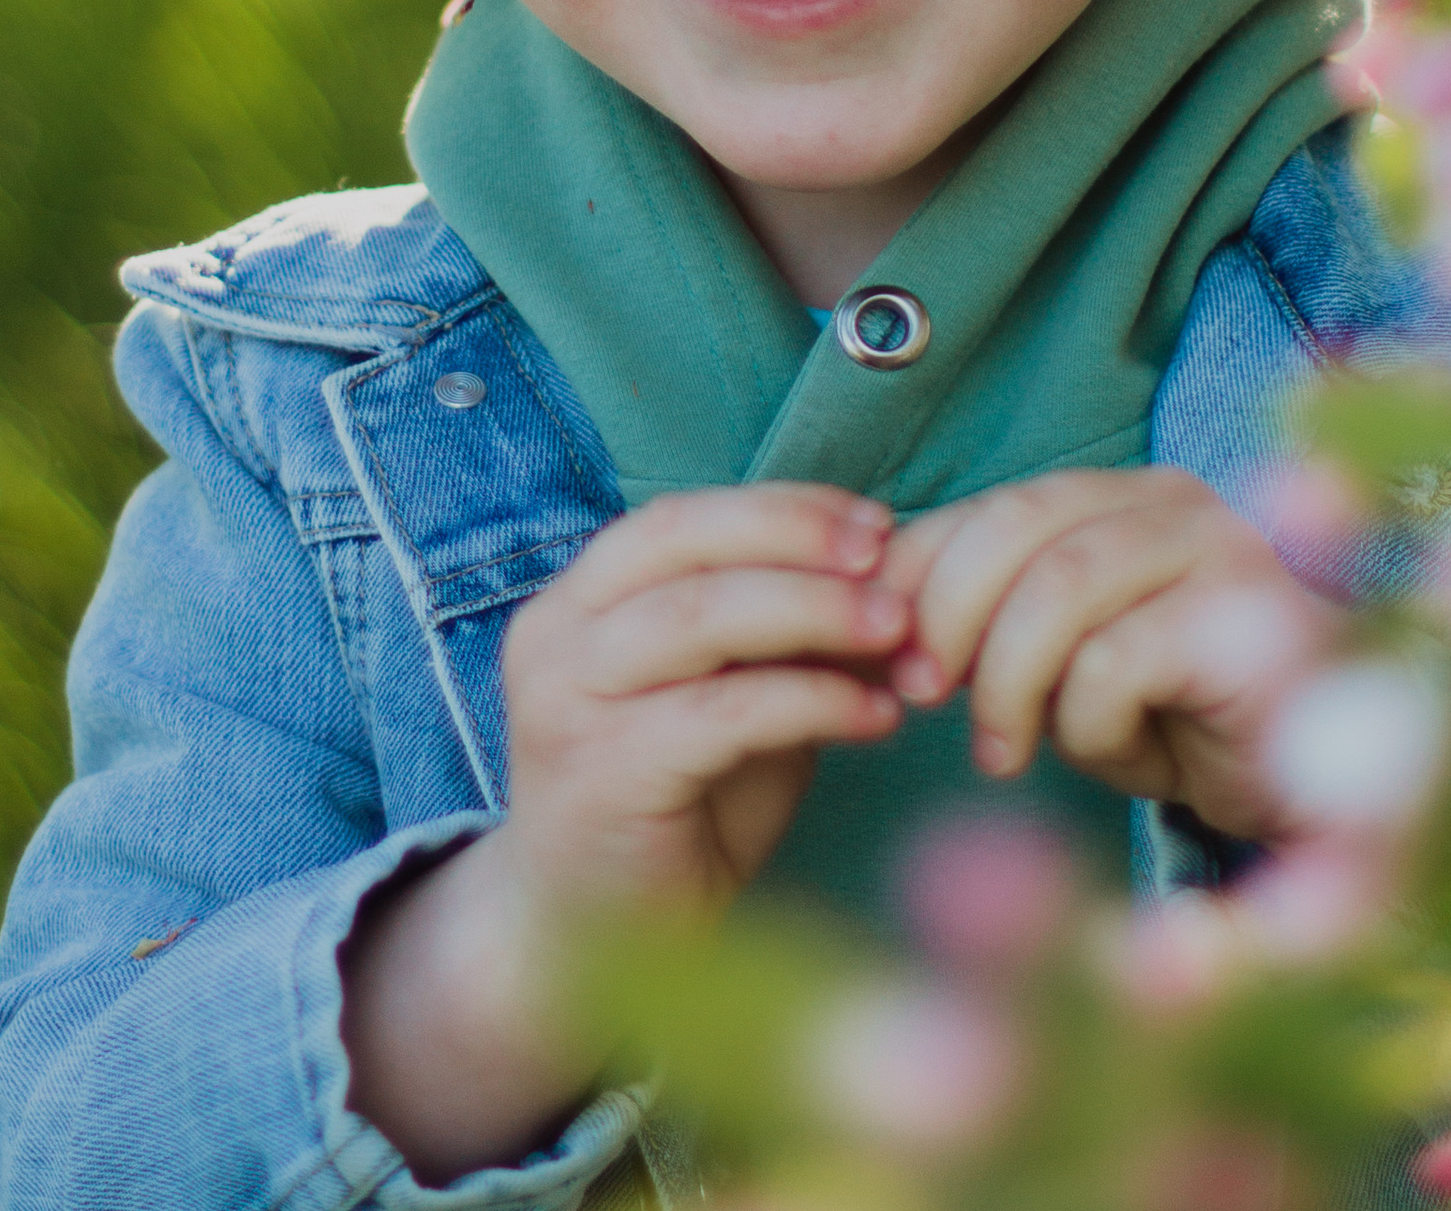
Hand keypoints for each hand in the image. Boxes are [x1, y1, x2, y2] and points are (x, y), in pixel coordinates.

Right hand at [493, 480, 908, 921]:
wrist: (584, 943)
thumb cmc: (676, 805)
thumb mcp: (733, 699)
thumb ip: (782, 639)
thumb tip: (888, 578)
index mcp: (578, 601)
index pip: (680, 517)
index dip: (782, 508)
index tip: (877, 522)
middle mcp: (554, 637)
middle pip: (685, 547)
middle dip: (797, 541)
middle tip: (887, 561)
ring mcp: (565, 704)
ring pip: (699, 618)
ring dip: (812, 611)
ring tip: (896, 630)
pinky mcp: (600, 775)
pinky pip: (723, 713)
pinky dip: (811, 700)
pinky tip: (875, 716)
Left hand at [879, 467, 1331, 843]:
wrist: (1314, 789)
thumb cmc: (1177, 723)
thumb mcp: (1065, 669)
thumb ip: (992, 624)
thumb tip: (880, 606)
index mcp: (1121, 497)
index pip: (994, 506)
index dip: (920, 569)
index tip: (880, 648)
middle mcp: (1172, 501)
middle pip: (1018, 526)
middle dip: (947, 613)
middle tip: (918, 695)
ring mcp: (1220, 550)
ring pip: (1061, 585)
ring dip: (1006, 677)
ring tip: (998, 750)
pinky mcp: (1252, 619)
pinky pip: (1120, 656)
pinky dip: (1086, 720)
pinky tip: (1108, 759)